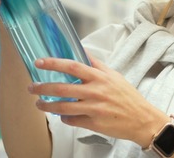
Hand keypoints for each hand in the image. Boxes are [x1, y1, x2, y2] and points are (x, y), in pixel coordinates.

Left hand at [28, 55, 168, 146]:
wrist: (142, 120)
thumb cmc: (127, 96)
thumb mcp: (113, 75)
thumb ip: (96, 64)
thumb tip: (81, 50)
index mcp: (99, 77)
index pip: (72, 67)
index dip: (53, 63)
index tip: (39, 62)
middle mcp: (96, 92)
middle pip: (63, 89)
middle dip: (43, 88)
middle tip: (31, 87)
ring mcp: (94, 109)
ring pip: (64, 108)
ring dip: (48, 106)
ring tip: (39, 104)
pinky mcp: (94, 124)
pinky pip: (72, 121)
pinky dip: (64, 118)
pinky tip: (61, 116)